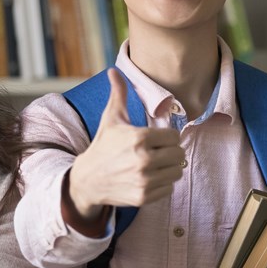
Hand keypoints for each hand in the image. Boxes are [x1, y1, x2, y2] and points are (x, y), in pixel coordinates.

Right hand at [66, 69, 184, 220]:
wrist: (88, 180)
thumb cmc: (103, 146)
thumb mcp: (111, 118)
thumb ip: (119, 94)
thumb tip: (113, 70)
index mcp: (139, 138)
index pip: (174, 137)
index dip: (167, 137)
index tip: (157, 140)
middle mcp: (143, 160)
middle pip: (178, 154)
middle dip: (170, 152)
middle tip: (158, 153)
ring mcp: (144, 181)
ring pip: (177, 172)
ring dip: (169, 168)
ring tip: (155, 165)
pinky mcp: (144, 197)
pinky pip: (169, 188)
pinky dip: (163, 184)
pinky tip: (149, 178)